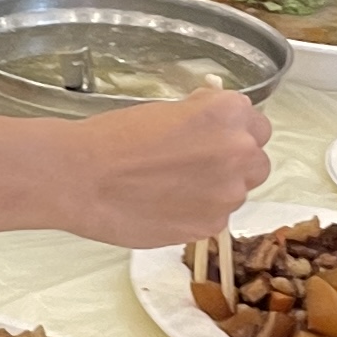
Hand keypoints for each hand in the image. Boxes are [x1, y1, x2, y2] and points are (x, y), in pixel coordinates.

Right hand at [58, 90, 269, 244]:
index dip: (233, 131)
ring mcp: (227, 195)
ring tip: (173, 187)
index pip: (255, 124)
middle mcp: (238, 153)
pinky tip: (165, 205)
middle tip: (197, 163)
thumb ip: (205, 117)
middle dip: (234, 161)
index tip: (212, 136)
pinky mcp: (209, 227)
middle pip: (256, 160)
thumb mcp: (168, 109)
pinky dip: (198, 213)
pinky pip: (216, 217)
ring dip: (217, 189)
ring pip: (238, 192)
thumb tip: (217, 125)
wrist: (80, 178)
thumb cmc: (114, 136)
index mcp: (228, 114)